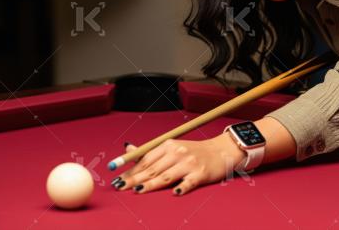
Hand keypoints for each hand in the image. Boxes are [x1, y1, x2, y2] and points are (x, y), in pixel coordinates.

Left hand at [111, 133, 246, 195]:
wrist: (221, 151)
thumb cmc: (193, 152)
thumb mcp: (172, 147)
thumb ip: (149, 151)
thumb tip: (127, 148)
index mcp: (168, 145)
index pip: (146, 159)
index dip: (131, 169)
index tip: (118, 178)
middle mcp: (178, 152)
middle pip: (153, 168)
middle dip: (135, 178)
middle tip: (120, 187)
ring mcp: (190, 163)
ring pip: (167, 176)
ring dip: (151, 184)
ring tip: (137, 190)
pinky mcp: (201, 173)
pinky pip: (189, 182)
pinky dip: (182, 187)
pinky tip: (175, 193)